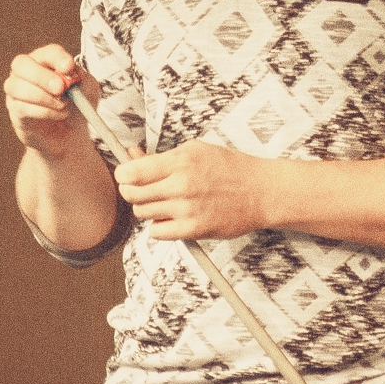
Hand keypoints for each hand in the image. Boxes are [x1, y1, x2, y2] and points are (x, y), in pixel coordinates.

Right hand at [3, 43, 92, 158]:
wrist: (71, 133)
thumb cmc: (77, 104)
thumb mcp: (88, 90)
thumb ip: (82, 79)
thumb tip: (71, 72)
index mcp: (46, 60)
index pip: (47, 52)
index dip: (57, 58)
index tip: (69, 67)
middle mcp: (26, 72)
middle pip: (21, 64)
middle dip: (41, 76)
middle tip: (60, 88)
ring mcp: (17, 91)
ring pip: (16, 86)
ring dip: (42, 96)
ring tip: (63, 104)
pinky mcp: (16, 112)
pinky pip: (21, 108)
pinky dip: (43, 111)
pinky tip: (60, 114)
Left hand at [115, 140, 272, 239]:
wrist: (262, 192)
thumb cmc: (230, 168)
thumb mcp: (196, 151)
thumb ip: (161, 156)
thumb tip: (130, 155)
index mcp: (181, 161)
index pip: (132, 172)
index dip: (123, 175)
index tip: (126, 176)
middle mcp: (182, 185)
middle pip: (132, 194)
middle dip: (131, 192)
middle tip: (143, 190)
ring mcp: (187, 209)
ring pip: (142, 213)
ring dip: (147, 209)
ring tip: (164, 202)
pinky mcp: (194, 230)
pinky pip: (157, 232)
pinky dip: (160, 226)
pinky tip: (173, 217)